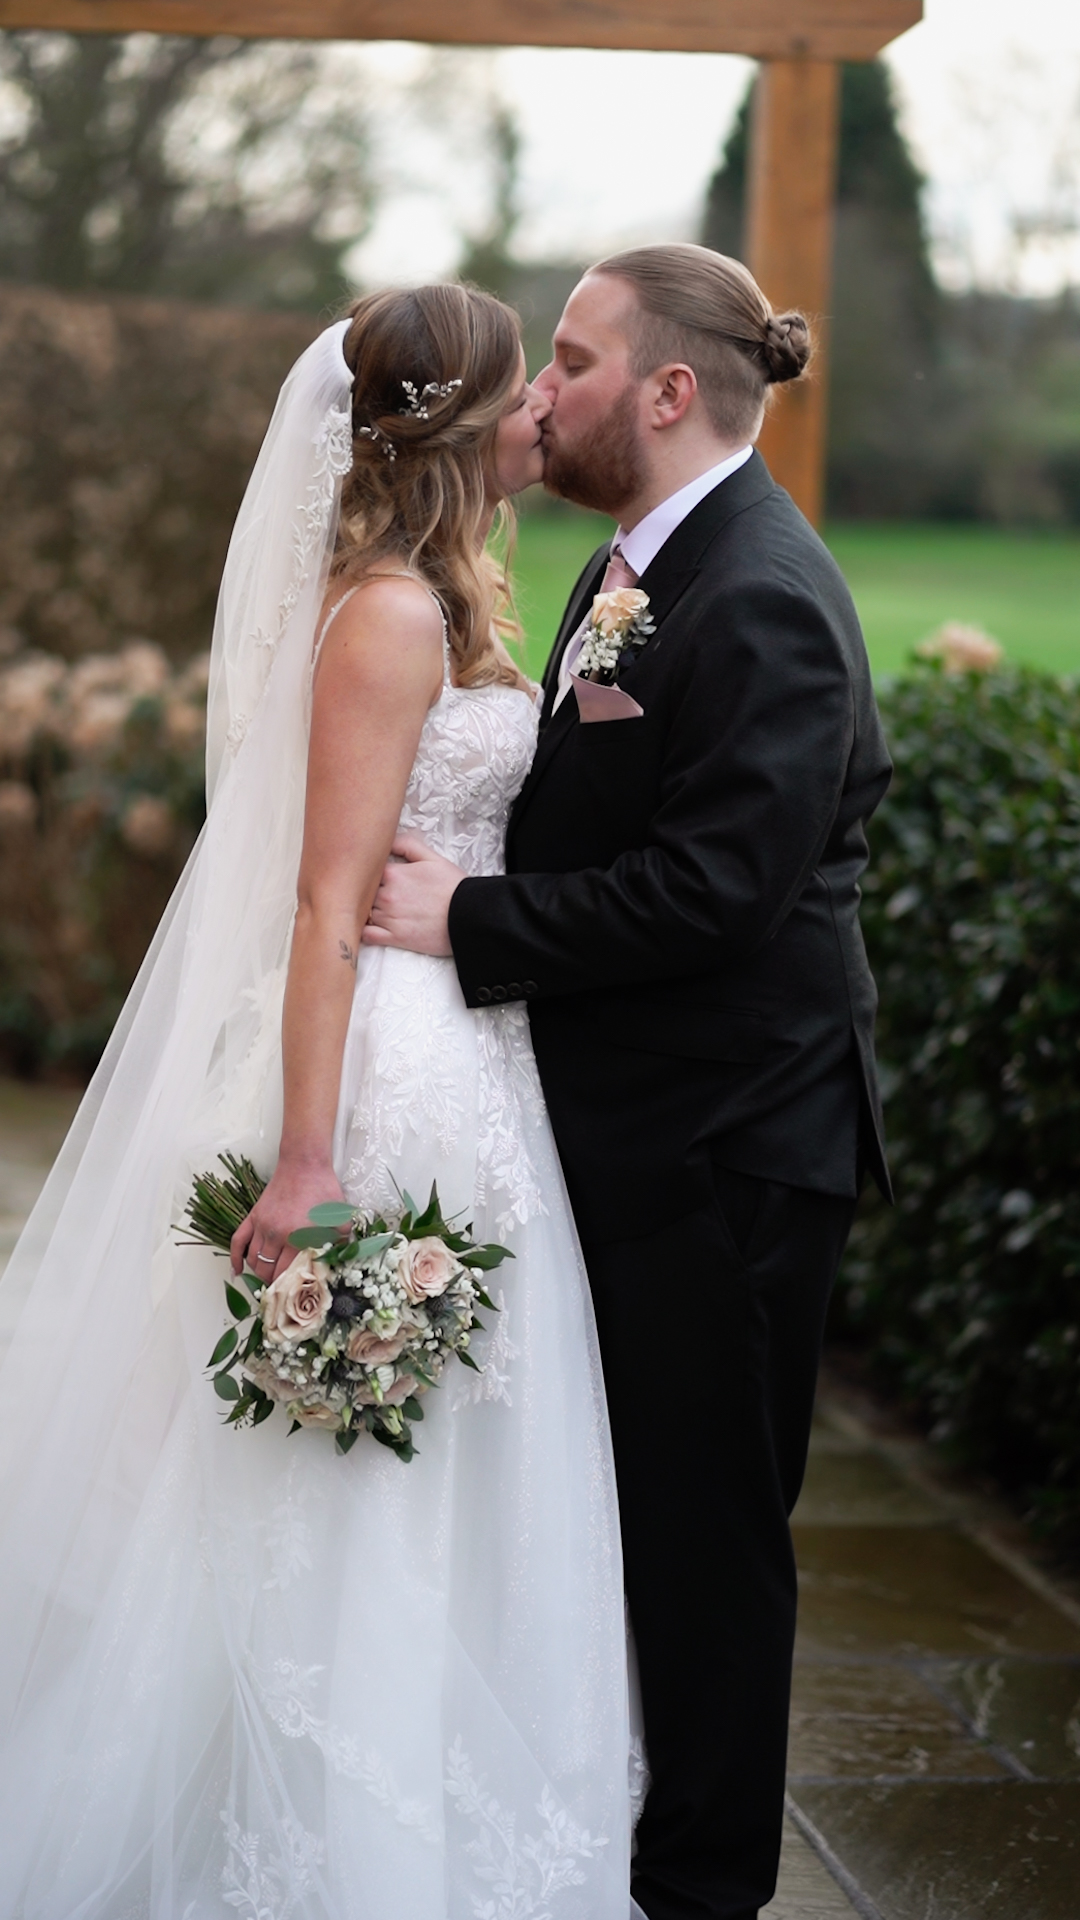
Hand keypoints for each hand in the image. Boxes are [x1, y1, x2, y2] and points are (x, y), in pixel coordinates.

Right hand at [231, 1159, 344, 1282]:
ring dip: (259, 1274)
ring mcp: (261, 1225)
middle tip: (281, 1291)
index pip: (287, 1273)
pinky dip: (236, 1258)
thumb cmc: (324, 1190)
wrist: (305, 1164)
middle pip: (267, 1270)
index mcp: (297, 1236)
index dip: (289, 1287)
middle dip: (274, 1284)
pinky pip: (238, 1241)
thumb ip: (340, 1243)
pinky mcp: (253, 1216)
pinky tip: (237, 1271)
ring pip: (254, 1259)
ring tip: (268, 1281)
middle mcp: (275, 1234)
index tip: (294, 1295)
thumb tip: (338, 1265)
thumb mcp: (339, 1219)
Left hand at [362, 833, 463, 956]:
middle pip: (363, 891)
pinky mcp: (394, 938)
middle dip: (365, 891)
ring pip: (363, 912)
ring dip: (364, 910)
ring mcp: (389, 918)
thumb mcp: (433, 858)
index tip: (372, 875)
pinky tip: (368, 926)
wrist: (469, 916)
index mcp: (394, 874)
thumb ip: (407, 845)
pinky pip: (366, 935)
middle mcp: (387, 895)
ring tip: (371, 908)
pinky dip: (363, 931)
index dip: (367, 872)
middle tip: (370, 892)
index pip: (366, 870)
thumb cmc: (453, 887)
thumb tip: (386, 841)